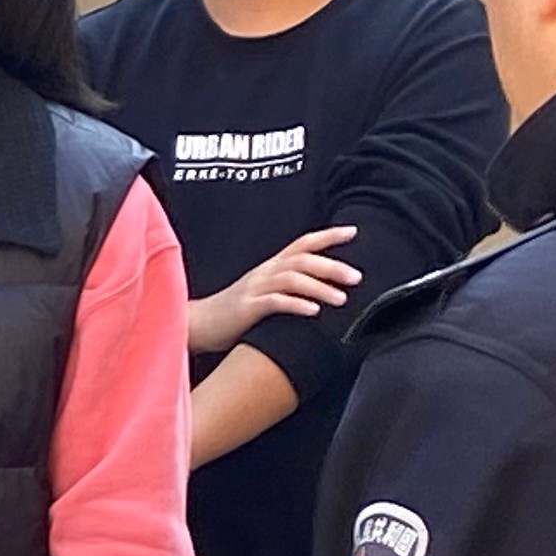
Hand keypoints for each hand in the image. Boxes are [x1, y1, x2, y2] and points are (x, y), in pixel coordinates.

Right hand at [189, 227, 359, 354]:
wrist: (198, 324)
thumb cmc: (233, 313)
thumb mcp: (263, 293)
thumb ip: (288, 288)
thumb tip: (323, 292)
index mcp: (270, 267)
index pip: (302, 244)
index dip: (327, 236)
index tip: (353, 231)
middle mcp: (264, 273)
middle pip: (302, 260)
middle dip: (332, 266)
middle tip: (357, 277)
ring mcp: (254, 289)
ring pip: (292, 279)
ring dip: (320, 287)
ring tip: (341, 299)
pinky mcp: (246, 308)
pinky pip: (274, 302)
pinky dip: (296, 305)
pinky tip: (313, 311)